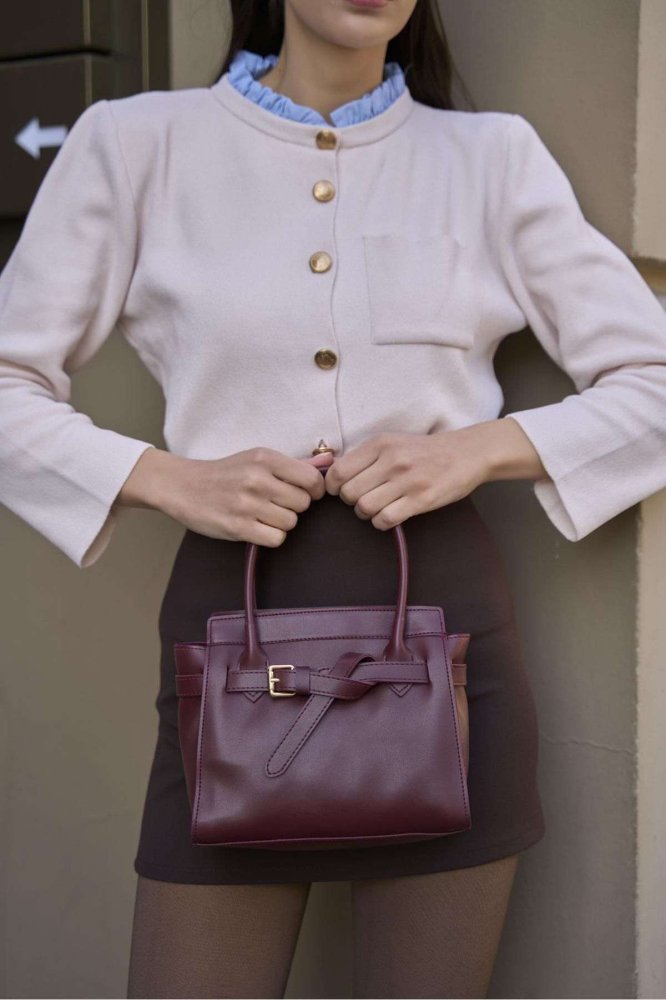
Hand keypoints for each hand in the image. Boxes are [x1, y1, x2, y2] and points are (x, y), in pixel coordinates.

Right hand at [118, 445, 326, 546]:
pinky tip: (257, 527)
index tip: (305, 493)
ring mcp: (247, 504)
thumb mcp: (256, 459)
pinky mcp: (238, 527)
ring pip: (291, 522)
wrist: (183, 486)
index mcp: (265, 458)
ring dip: (281, 523)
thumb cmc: (225, 473)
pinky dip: (270, 536)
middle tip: (275, 504)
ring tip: (263, 515)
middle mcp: (258, 479)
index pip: (312, 479)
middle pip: (303, 503)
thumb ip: (292, 465)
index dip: (314, 491)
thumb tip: (328, 463)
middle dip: (294, 507)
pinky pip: (276, 539)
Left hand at [322, 419, 546, 530]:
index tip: (340, 491)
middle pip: (349, 493)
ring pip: (365, 508)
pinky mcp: (421, 499)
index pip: (339, 471)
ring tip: (377, 509)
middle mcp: (391, 460)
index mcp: (380, 444)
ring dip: (366, 514)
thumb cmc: (425, 451)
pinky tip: (389, 517)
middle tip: (363, 500)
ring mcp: (407, 480)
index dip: (333, 487)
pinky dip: (381, 523)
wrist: (467, 453)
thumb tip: (334, 474)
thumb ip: (366, 456)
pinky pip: (386, 519)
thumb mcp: (393, 442)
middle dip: (351, 502)